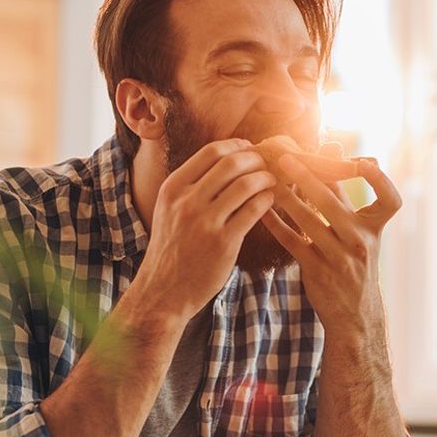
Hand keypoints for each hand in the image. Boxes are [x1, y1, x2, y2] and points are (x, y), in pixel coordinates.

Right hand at [136, 139, 275, 317]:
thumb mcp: (170, 209)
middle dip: (256, 159)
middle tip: (267, 164)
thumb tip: (227, 158)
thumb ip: (192, 185)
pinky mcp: (223, 242)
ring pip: (246, 184)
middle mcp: (186, 201)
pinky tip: (270, 201)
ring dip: (265, 178)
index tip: (250, 150)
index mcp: (173, 188)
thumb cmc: (173, 248)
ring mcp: (204, 222)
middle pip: (231, 163)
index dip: (237, 146)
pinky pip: (253, 210)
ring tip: (272, 181)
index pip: (211, 151)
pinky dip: (267, 200)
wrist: (164, 290)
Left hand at [260, 155, 401, 344]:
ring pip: (308, 220)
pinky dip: (276, 224)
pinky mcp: (318, 271)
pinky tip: (262, 210)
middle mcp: (360, 241)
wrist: (355, 315)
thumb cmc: (355, 263)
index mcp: (375, 228)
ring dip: (286, 197)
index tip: (363, 160)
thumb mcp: (360, 232)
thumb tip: (333, 144)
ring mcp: (339, 257)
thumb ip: (345, 193)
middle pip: (334, 201)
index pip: (390, 200)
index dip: (381, 179)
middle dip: (308, 177)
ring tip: (268, 179)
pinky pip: (292, 242)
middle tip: (285, 158)